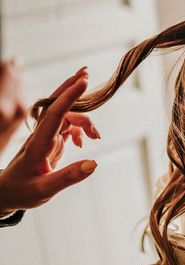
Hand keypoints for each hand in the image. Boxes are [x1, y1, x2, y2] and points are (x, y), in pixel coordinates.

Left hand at [0, 67, 100, 215]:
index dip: (70, 96)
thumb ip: (68, 177)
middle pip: (56, 104)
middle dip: (71, 87)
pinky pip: (66, 126)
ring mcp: (45, 135)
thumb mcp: (44, 190)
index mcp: (38, 144)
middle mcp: (41, 134)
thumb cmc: (23, 191)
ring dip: (84, 121)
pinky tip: (83, 142)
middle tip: (87, 73)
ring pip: (66, 116)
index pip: (55, 114)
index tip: (83, 81)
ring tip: (96, 137)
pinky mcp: (49, 139)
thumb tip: (94, 163)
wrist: (7, 192)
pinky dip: (79, 129)